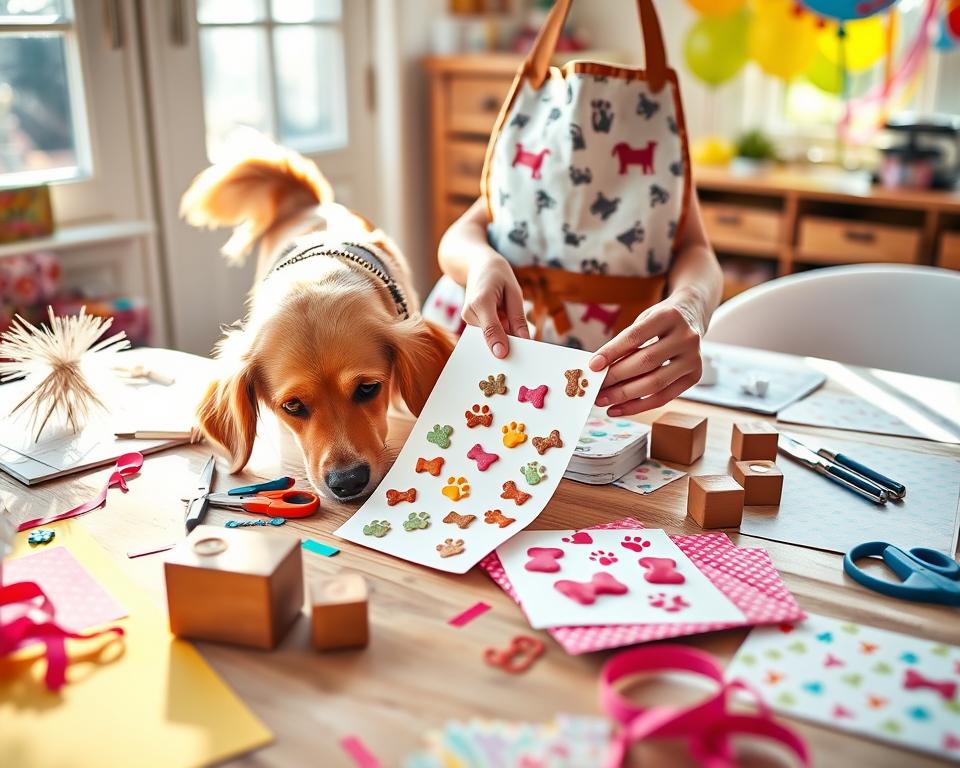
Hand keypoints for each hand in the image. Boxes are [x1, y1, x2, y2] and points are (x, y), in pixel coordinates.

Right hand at [461, 250, 528, 357]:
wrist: (479, 266)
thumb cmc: (498, 276)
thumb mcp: (514, 291)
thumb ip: (517, 317)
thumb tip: (524, 340)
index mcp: (480, 301)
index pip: (490, 328)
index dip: (498, 342)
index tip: (503, 355)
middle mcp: (469, 312)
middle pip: (489, 336)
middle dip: (507, 341)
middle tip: (525, 347)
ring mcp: (467, 319)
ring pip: (489, 337)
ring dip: (503, 334)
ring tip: (508, 316)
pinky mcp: (469, 323)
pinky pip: (487, 334)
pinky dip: (498, 332)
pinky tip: (503, 319)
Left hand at [588, 292, 705, 415]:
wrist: (691, 317)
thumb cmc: (659, 322)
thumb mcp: (643, 321)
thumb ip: (626, 343)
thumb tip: (600, 370)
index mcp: (669, 316)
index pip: (635, 336)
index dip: (612, 352)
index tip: (593, 366)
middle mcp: (686, 337)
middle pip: (646, 362)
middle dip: (616, 377)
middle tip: (594, 388)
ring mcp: (694, 358)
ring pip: (655, 383)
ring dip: (625, 395)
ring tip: (603, 400)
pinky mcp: (695, 376)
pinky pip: (664, 397)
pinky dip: (638, 405)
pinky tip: (618, 408)